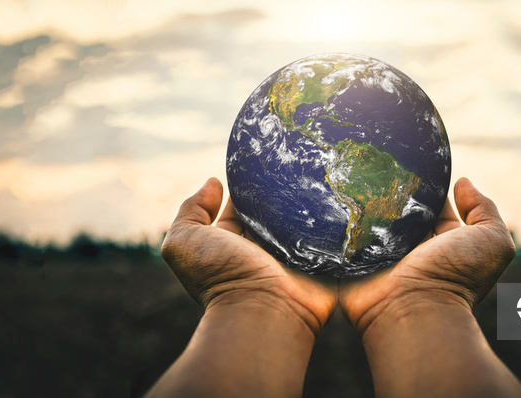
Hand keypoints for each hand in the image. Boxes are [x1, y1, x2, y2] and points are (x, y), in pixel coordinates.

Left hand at [161, 177, 336, 333]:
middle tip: (293, 159)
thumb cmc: (222, 277)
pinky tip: (336, 193)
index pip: (239, 204)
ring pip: (302, 217)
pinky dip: (331, 216)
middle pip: (273, 209)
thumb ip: (191, 210)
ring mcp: (294, 254)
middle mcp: (262, 247)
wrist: (266, 311)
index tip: (258, 161)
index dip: (245, 184)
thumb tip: (214, 182)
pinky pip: (329, 232)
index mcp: (232, 241)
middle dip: (280, 188)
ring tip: (318, 169)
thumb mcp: (184, 243)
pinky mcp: (322, 259)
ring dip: (308, 199)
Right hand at [340, 177, 515, 332]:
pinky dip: (347, 216)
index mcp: (444, 241)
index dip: (432, 184)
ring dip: (369, 198)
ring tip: (363, 172)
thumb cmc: (454, 277)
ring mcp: (382, 253)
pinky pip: (347, 231)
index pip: (436, 204)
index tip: (421, 164)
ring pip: (374, 214)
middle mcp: (413, 247)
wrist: (411, 310)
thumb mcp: (492, 243)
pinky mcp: (354, 258)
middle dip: (396, 187)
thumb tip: (462, 182)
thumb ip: (485, 210)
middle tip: (388, 163)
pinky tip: (344, 193)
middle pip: (403, 207)